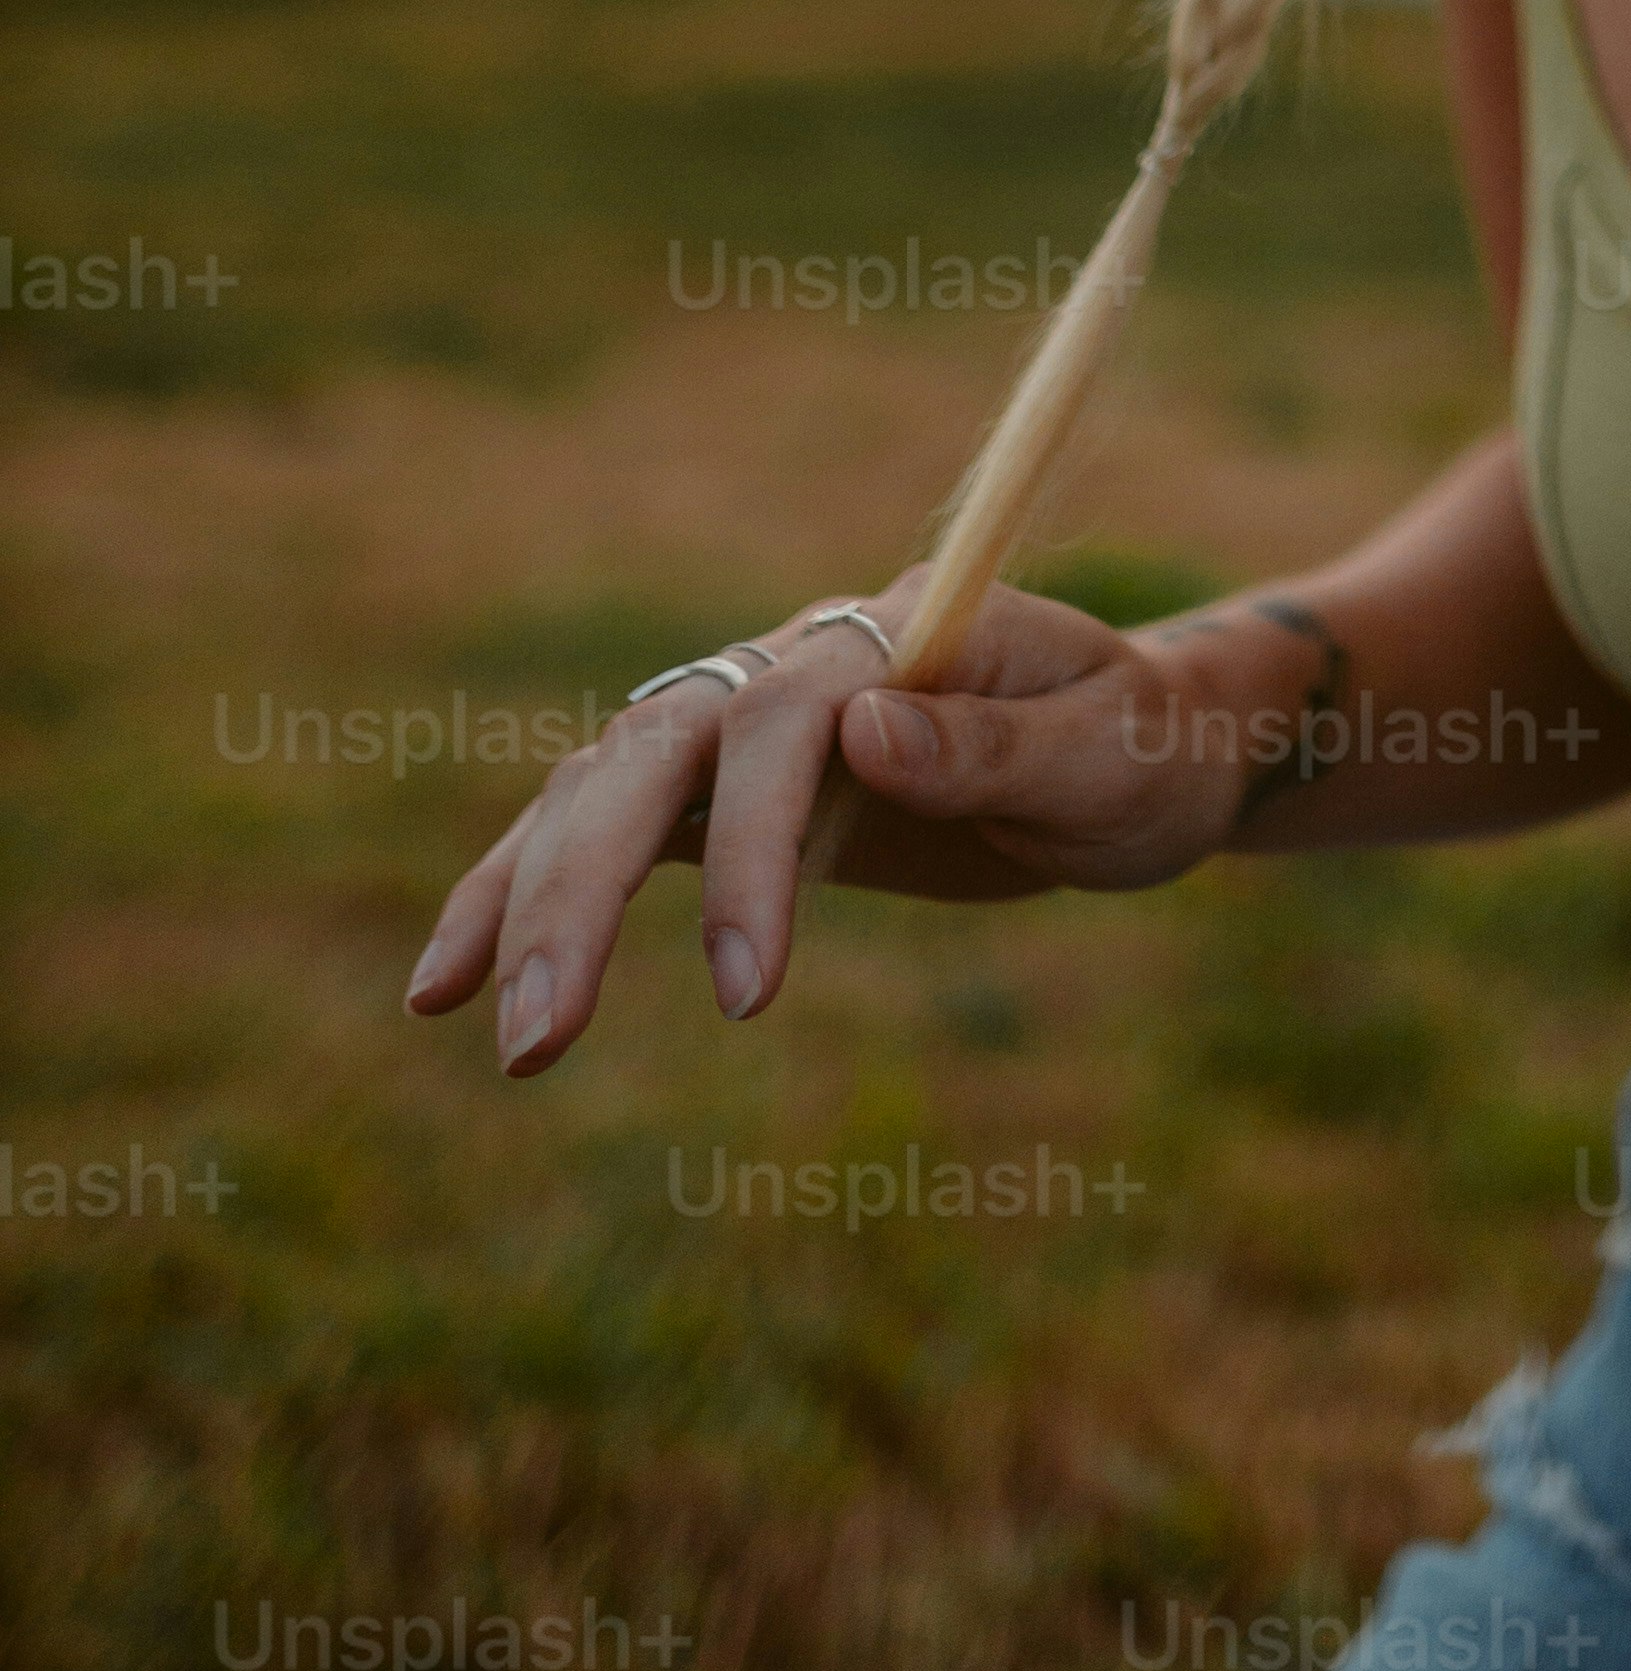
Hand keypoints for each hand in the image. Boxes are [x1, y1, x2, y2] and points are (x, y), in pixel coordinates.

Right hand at [400, 574, 1255, 1077]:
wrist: (1142, 747)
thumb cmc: (1144, 748)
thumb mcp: (1114, 759)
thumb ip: (997, 746)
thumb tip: (866, 735)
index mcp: (898, 631)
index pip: (785, 719)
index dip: (750, 849)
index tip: (746, 994)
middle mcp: (801, 660)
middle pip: (659, 746)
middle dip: (585, 886)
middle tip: (540, 1039)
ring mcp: (751, 719)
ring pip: (603, 783)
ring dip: (531, 897)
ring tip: (487, 1031)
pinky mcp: (727, 790)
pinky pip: (604, 829)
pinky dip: (523, 891)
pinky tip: (446, 984)